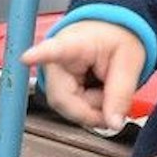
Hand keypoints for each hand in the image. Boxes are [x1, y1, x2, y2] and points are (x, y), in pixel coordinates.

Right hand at [20, 19, 147, 131]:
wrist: (108, 32)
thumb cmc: (115, 38)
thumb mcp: (129, 62)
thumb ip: (120, 94)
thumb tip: (112, 124)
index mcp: (74, 44)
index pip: (54, 50)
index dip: (40, 55)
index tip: (26, 57)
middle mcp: (56, 59)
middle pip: (64, 99)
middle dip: (92, 109)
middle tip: (112, 104)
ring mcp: (53, 74)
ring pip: (66, 108)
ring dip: (91, 109)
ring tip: (104, 90)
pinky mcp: (55, 87)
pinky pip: (68, 108)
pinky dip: (87, 108)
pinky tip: (95, 93)